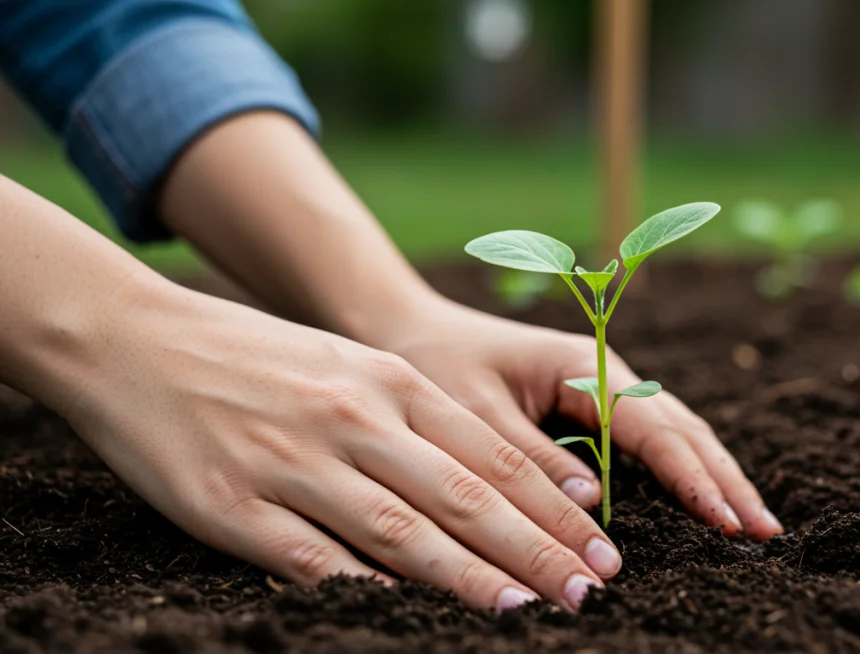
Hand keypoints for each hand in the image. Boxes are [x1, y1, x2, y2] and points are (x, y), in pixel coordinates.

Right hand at [57, 281, 621, 611]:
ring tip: (527, 610)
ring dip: (472, 577)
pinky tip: (413, 617)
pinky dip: (369, 591)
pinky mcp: (233, 508)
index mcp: (389, 382)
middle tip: (590, 589)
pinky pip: (315, 560)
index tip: (599, 544)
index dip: (552, 505)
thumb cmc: (257, 357)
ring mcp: (293, 464)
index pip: (491, 455)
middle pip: (464, 496)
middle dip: (536, 547)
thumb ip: (418, 417)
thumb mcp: (350, 366)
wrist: (134, 338)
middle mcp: (353, 420)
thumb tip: (497, 478)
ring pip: (402, 532)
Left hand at [390, 299, 783, 540]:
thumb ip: (529, 457)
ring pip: (676, 433)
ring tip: (751, 523)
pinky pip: (652, 439)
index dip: (693, 477)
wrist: (413, 330)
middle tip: (766, 533)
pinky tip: (704, 500)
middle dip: (724, 480)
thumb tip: (592, 506)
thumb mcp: (473, 413)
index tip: (727, 522)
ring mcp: (606, 389)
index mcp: (584, 367)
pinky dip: (684, 469)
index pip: (654, 428)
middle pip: (682, 429)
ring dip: (714, 475)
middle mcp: (607, 375)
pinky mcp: (595, 406)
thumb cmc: (437, 364)